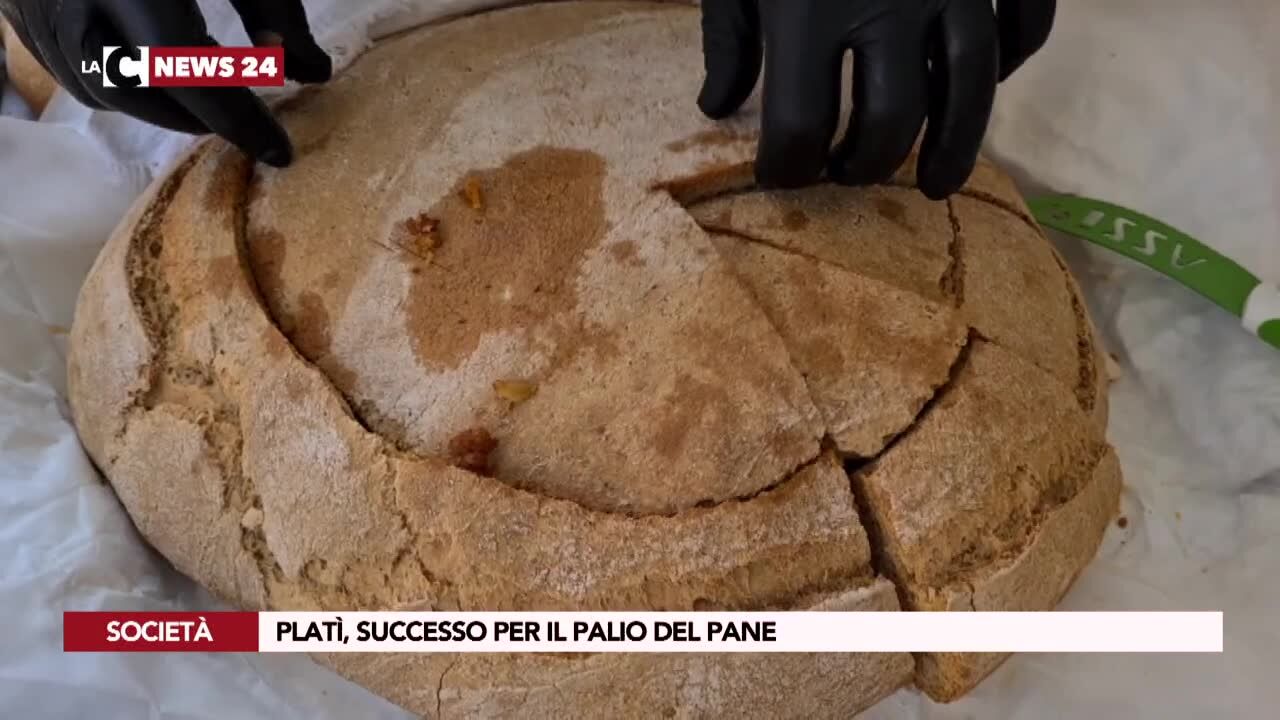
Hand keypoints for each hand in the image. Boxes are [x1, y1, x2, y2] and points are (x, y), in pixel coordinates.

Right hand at [0, 0, 330, 166]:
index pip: (187, 70)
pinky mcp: (20, 5)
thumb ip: (276, 7)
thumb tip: (313, 72)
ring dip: (154, 100)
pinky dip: (117, 76)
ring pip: (94, 84)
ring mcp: (36, 4)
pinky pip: (66, 63)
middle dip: (193, 116)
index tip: (280, 150)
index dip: (237, 119)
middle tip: (240, 118)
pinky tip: (156, 63)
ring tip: (202, 86)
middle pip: (132, 89)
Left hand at [697, 0, 1055, 198]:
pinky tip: (983, 92)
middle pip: (890, 123)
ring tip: (939, 184)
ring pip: (971, 90)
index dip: (789, 168)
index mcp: (808, 11)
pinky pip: (1026, 24)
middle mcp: (889, 3)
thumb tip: (717, 108)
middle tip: (852, 177)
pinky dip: (1012, 66)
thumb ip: (727, 37)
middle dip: (867, 167)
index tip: (785, 177)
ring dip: (956, 148)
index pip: (802, 127)